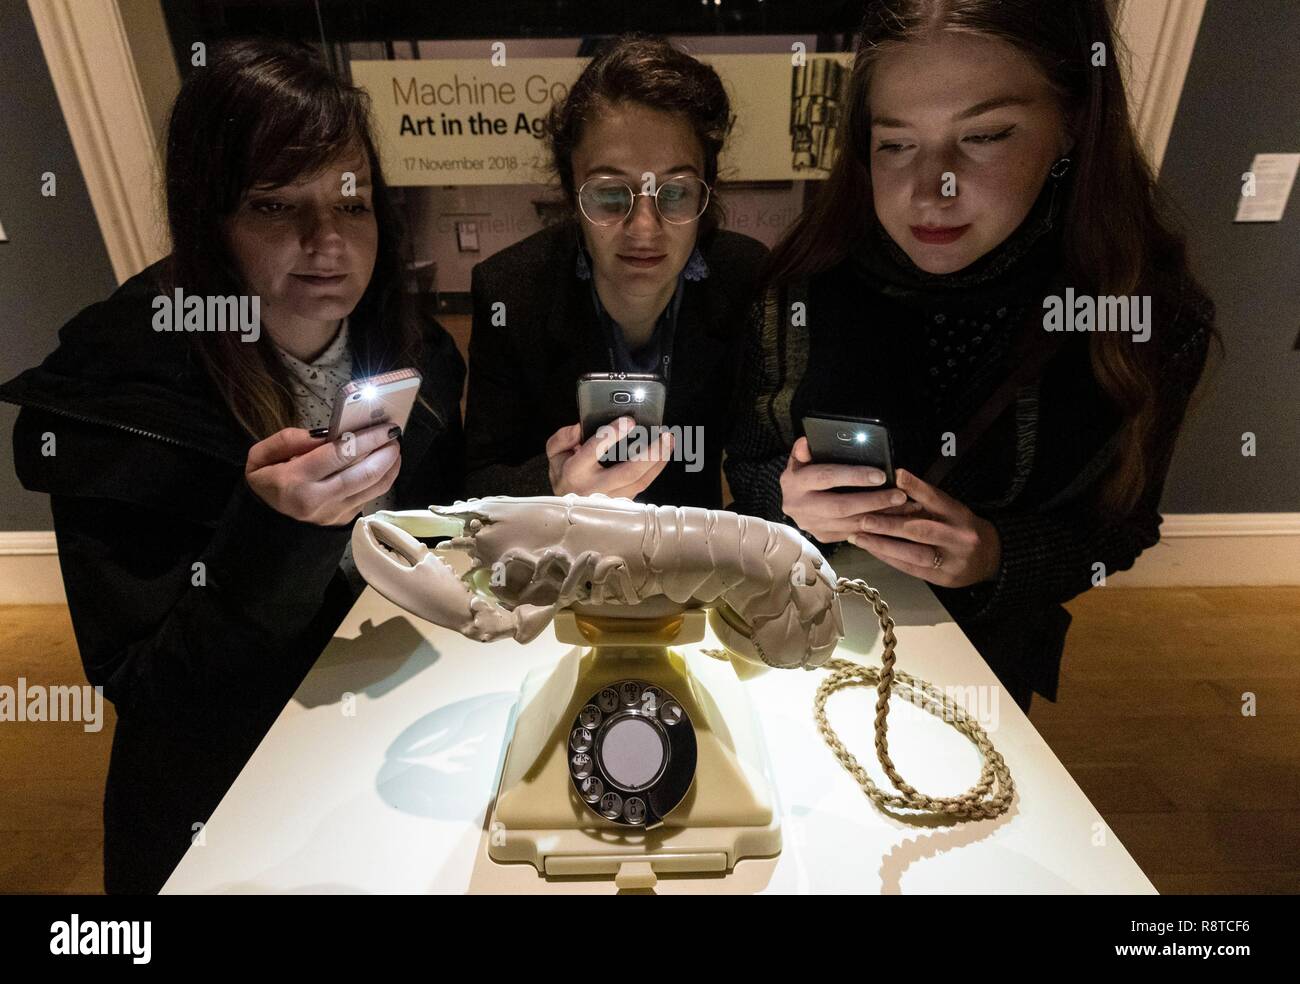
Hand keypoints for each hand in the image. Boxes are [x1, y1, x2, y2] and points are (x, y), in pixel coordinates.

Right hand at [245, 422, 401, 526]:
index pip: (339, 454)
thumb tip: (325, 433)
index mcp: (294, 481)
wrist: (267, 526)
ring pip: (374, 487)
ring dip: (391, 465)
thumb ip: (289, 440)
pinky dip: (384, 478)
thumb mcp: (260, 458)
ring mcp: (334, 513)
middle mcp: (318, 499)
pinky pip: (371, 497)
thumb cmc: (266, 484)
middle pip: (364, 473)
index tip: (383, 425)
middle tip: (394, 433)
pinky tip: (386, 464)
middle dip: (385, 451)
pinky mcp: (345, 519)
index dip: (366, 438)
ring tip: (394, 447)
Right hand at [547, 416, 672, 499]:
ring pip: (640, 481)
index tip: (628, 420)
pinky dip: (655, 469)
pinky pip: (642, 486)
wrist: (565, 509)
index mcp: (575, 472)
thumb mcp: (554, 454)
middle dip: (649, 453)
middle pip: (628, 472)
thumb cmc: (563, 475)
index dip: (612, 435)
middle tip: (665, 435)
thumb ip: (563, 437)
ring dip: (658, 461)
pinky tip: (663, 455)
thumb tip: (581, 426)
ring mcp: (611, 498)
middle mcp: (595, 487)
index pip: (594, 451)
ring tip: (669, 442)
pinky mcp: (622, 502)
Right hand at [780, 436, 913, 542]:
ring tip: (904, 507)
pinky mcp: (822, 536)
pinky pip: (852, 533)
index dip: (854, 476)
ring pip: (849, 524)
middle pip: (841, 506)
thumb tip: (808, 442)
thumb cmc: (802, 473)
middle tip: (899, 495)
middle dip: (873, 501)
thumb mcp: (799, 459)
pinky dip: (874, 527)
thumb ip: (804, 450)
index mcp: (794, 482)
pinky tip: (893, 519)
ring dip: (879, 517)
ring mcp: (811, 525)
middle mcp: (800, 506)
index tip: (881, 475)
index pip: (826, 477)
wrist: (789, 502)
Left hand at [848, 468, 1001, 587]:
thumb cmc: (961, 528)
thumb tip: (895, 483)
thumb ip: (927, 501)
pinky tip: (871, 549)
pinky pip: (911, 568)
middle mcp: (958, 537)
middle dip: (889, 524)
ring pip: (913, 553)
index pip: (936, 498)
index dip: (916, 487)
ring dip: (883, 545)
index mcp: (959, 515)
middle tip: (863, 519)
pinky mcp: (943, 578)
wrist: (989, 558)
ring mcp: (952, 560)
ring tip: (858, 537)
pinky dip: (889, 558)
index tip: (896, 475)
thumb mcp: (952, 509)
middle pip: (920, 530)